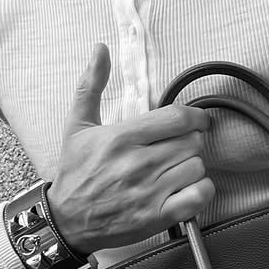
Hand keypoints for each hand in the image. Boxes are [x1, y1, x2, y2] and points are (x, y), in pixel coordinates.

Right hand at [46, 43, 215, 255]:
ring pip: (197, 167)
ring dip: (194, 166)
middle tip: (182, 147)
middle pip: (192, 141)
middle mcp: (138, 163)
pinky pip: (198, 197)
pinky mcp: (157, 217)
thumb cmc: (75, 173)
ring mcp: (149, 192)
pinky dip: (201, 191)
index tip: (197, 120)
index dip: (196, 116)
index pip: (177, 117)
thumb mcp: (77, 125)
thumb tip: (100, 49)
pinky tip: (188, 189)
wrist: (67, 220)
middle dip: (192, 141)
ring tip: (179, 169)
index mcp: (122, 137)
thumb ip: (91, 85)